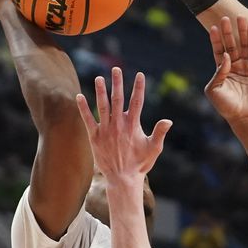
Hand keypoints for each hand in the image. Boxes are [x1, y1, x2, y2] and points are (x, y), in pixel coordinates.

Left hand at [75, 67, 172, 182]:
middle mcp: (119, 124)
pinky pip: (87, 119)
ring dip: (100, 91)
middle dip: (117, 83)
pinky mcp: (95, 137)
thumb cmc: (140, 164)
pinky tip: (79, 96)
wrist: (123, 178)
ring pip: (102, 106)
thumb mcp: (154, 149)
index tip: (139, 74)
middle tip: (116, 69)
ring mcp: (106, 130)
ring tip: (99, 78)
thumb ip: (159, 133)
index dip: (138, 87)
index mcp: (133, 125)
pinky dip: (83, 108)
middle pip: (118, 99)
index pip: (137, 102)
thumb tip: (168, 121)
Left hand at [205, 16, 247, 123]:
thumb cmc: (226, 106)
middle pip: (231, 44)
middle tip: (225, 18)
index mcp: (222, 70)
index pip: (218, 50)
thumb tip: (226, 56)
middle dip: (228, 31)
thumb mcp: (214, 89)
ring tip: (241, 17)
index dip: (216, 39)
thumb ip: (218, 71)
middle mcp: (234, 66)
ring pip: (244, 45)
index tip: (213, 27)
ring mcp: (247, 67)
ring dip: (242, 31)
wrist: (245, 117)